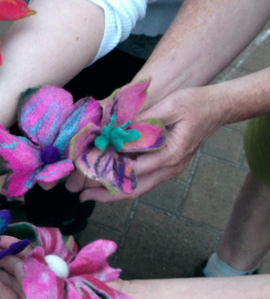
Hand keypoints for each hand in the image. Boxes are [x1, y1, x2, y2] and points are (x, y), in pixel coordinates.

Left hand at [66, 85, 219, 201]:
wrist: (218, 108)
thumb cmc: (196, 103)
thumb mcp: (170, 106)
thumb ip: (144, 121)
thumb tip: (117, 133)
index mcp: (171, 155)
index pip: (134, 170)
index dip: (109, 173)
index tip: (87, 172)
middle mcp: (169, 168)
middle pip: (133, 188)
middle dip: (106, 193)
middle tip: (81, 194)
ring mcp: (168, 170)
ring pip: (136, 188)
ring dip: (111, 191)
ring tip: (87, 192)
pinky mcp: (165, 167)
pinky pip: (141, 180)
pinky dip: (122, 183)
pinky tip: (104, 181)